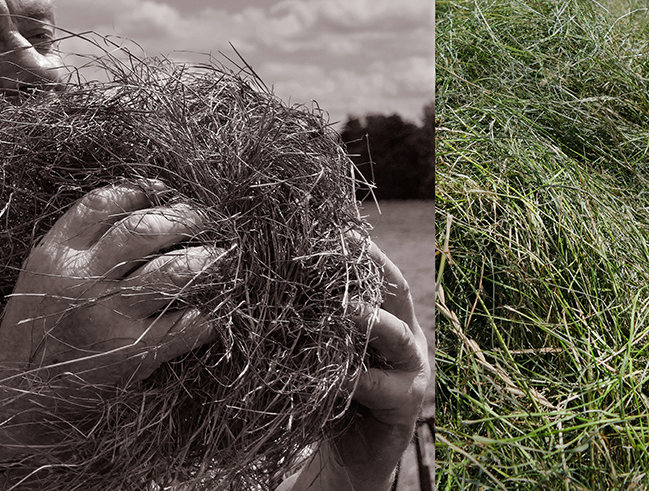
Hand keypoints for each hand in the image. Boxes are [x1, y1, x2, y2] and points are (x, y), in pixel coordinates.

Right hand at [0, 181, 217, 487]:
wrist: (19, 401)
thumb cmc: (34, 332)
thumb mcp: (40, 275)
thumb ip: (76, 242)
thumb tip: (134, 206)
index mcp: (56, 255)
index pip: (103, 203)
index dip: (140, 190)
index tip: (164, 190)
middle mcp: (82, 280)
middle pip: (144, 229)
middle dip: (183, 216)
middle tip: (205, 217)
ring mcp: (110, 316)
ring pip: (174, 271)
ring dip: (207, 259)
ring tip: (222, 255)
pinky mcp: (134, 353)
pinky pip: (186, 324)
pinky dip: (207, 313)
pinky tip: (215, 307)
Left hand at [286, 237, 428, 490]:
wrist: (348, 452)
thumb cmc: (329, 389)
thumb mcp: (321, 346)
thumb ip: (313, 315)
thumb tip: (267, 271)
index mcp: (387, 315)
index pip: (379, 272)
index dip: (363, 249)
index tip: (337, 226)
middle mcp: (405, 336)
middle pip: (396, 293)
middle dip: (372, 271)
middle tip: (343, 252)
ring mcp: (411, 370)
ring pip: (396, 337)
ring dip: (369, 322)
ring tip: (344, 310)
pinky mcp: (405, 404)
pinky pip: (381, 387)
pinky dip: (356, 379)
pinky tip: (335, 374)